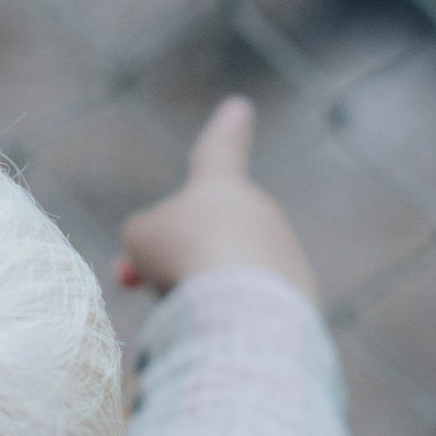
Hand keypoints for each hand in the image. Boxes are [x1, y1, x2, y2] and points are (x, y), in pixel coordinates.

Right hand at [116, 98, 315, 301]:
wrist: (241, 302)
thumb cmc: (183, 254)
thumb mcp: (142, 237)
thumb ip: (147, 239)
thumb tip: (161, 262)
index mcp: (222, 185)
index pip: (220, 150)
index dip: (224, 130)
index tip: (241, 106)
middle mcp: (260, 214)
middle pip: (210, 238)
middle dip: (175, 260)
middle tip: (136, 282)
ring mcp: (283, 255)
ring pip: (226, 278)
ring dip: (198, 293)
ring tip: (187, 307)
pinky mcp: (299, 299)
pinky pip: (250, 308)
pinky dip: (228, 319)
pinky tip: (218, 328)